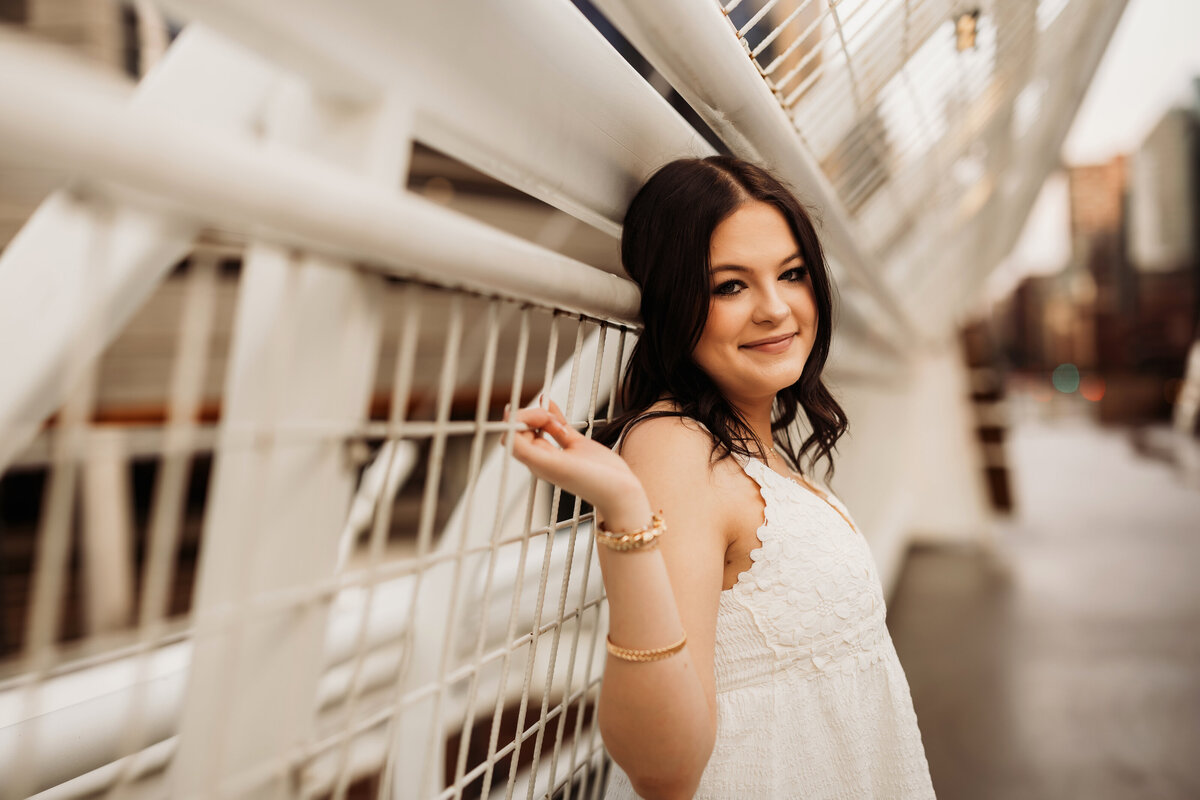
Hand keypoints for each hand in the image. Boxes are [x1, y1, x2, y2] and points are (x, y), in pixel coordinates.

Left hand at [505, 399, 645, 517]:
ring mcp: (560, 450)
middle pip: (524, 429)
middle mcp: (544, 457)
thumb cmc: (590, 483)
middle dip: (532, 416)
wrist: (620, 491)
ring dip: (543, 414)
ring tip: (556, 419)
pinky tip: (549, 401)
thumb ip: (527, 451)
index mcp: (535, 463)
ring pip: (540, 425)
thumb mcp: (554, 466)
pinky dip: (553, 412)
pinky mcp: (575, 445)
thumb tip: (507, 434)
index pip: (512, 437)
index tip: (536, 419)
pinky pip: (558, 425)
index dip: (519, 422)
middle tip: (548, 417)